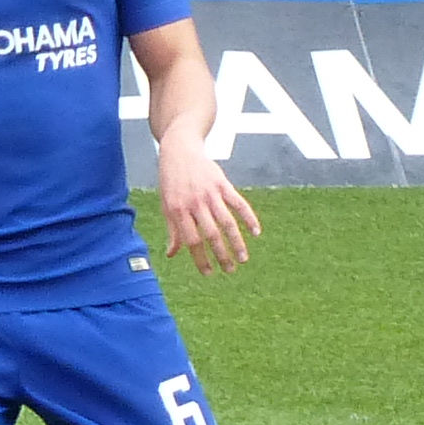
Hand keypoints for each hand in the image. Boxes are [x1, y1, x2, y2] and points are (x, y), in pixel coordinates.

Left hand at [157, 144, 260, 273]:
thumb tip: (171, 254)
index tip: (209, 273)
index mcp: (178, 210)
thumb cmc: (171, 181)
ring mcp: (210, 194)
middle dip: (221, 255)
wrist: (180, 151)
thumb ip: (172, 229)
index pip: (191, 240)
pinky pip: (239, 204)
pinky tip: (256, 233)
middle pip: (211, 234)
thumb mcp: (166, 205)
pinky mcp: (223, 184)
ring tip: (243, 259)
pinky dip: (249, 218)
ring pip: (227, 223)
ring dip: (237, 242)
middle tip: (230, 271)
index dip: (200, 259)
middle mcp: (195, 203)